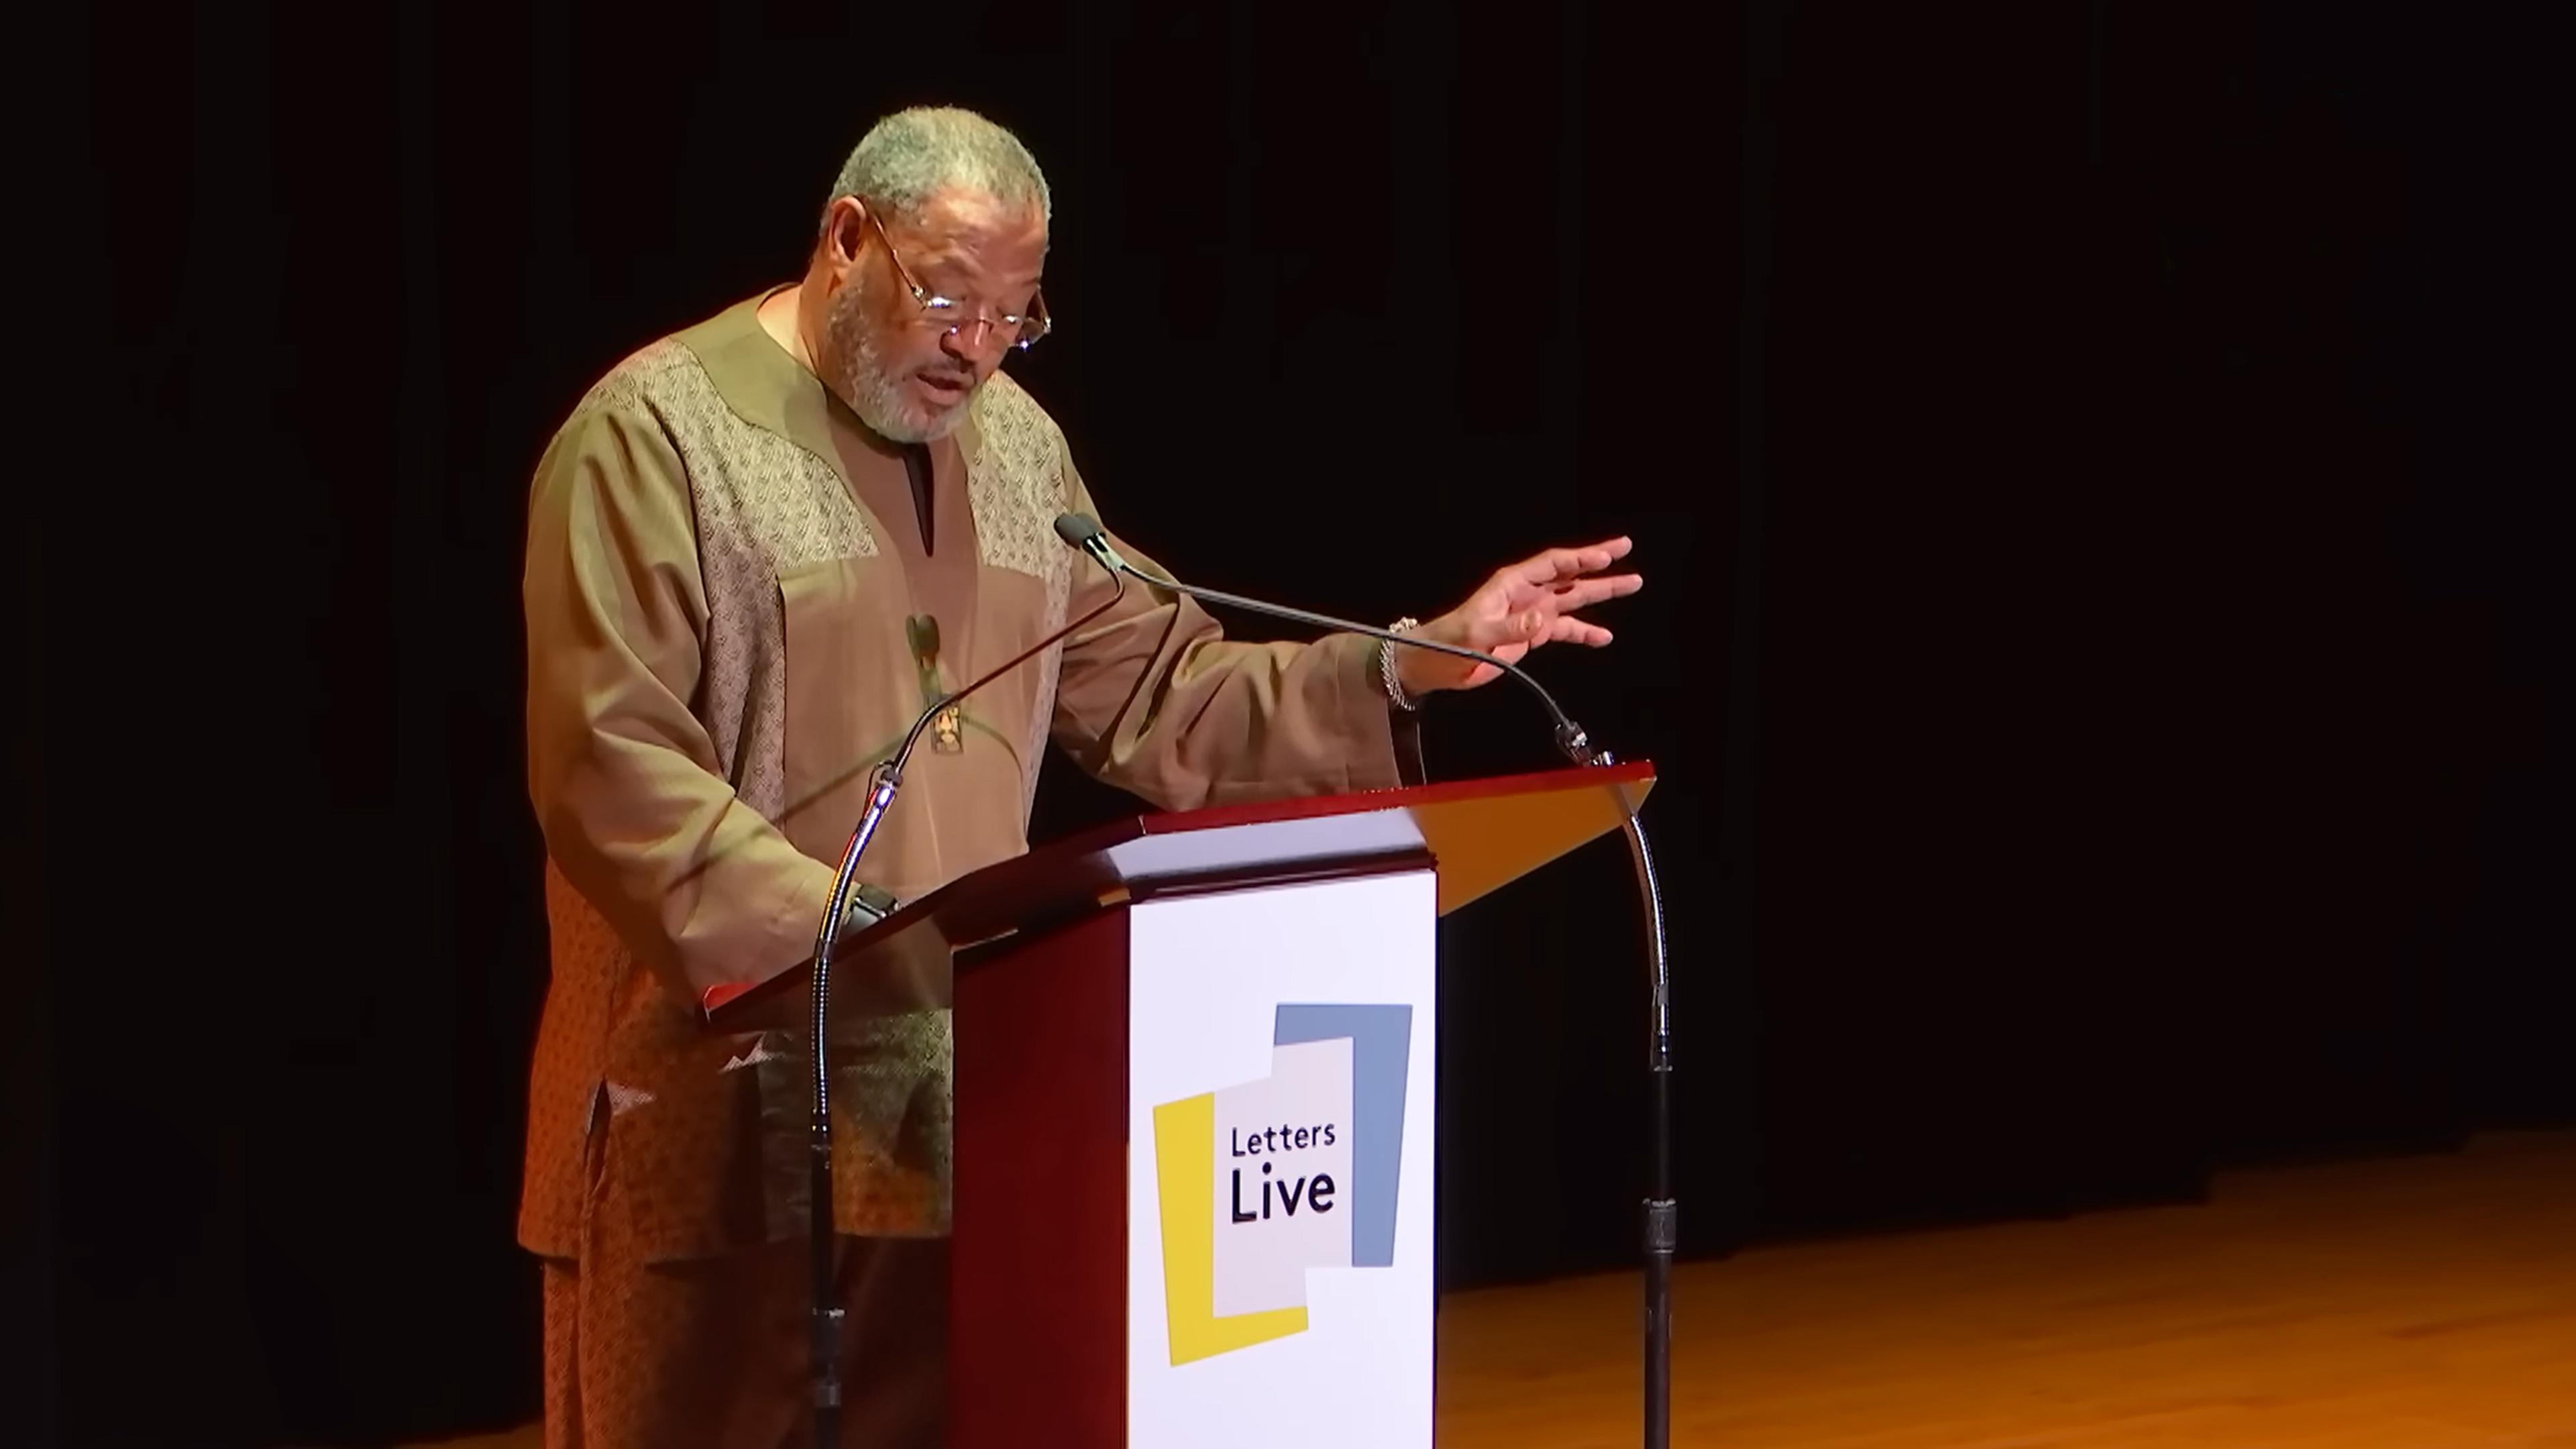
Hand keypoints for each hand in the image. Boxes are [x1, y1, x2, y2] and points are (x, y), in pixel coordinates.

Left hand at [1395, 538, 1641, 696]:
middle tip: (1626, 550)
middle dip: (1598, 564)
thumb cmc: (1448, 643)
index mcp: (1511, 584)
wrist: (1435, 664)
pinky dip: (1584, 632)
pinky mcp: (1530, 635)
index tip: (1606, 555)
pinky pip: (1564, 630)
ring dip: (1600, 593)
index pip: (1551, 565)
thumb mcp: (1475, 635)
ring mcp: (1530, 614)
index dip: (1579, 559)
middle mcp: (1525, 594)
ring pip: (1572, 599)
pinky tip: (1604, 637)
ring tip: (1631, 584)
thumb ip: (1510, 628)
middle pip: (1568, 574)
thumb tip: (1542, 620)